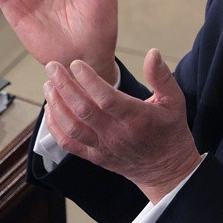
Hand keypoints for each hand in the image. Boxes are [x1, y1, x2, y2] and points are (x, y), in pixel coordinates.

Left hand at [43, 49, 201, 202]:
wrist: (166, 170)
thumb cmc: (169, 131)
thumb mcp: (174, 101)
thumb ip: (162, 76)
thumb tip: (153, 52)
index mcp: (136, 118)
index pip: (106, 98)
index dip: (88, 80)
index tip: (76, 63)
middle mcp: (117, 134)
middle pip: (83, 110)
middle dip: (63, 86)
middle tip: (51, 67)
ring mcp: (103, 148)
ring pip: (71, 127)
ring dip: (56, 104)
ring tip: (48, 85)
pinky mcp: (94, 157)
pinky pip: (68, 143)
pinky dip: (54, 127)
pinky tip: (49, 109)